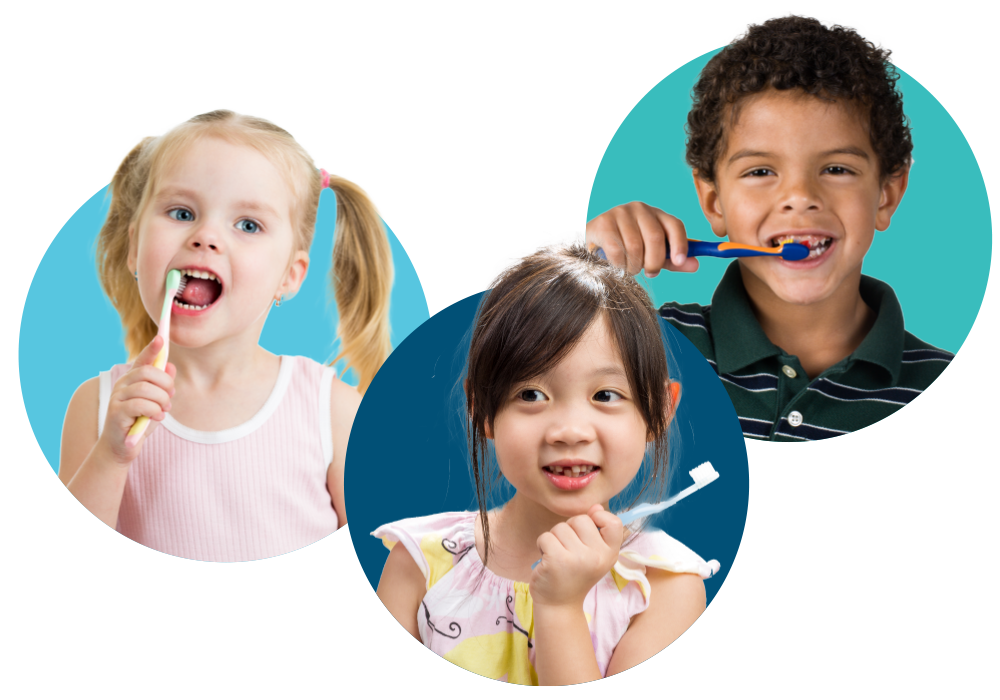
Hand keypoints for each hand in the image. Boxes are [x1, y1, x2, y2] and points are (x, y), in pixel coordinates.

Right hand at [98, 335, 175, 465]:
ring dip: (161, 401)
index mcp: (133, 379)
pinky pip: (141, 405)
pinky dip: (154, 411)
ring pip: (146, 389)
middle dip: (165, 384)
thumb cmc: (140, 422)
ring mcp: (117, 397)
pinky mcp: (116, 412)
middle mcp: (123, 384)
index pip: (143, 360)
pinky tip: (156, 417)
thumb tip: (170, 366)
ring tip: (162, 411)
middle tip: (169, 398)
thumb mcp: (157, 403)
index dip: (152, 348)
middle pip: (148, 372)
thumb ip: (163, 386)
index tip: (161, 337)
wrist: (122, 447)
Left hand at [530, 504, 623, 609]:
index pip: (614, 522)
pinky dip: (542, 545)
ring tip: (557, 556)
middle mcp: (597, 557)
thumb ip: (597, 530)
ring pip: (560, 527)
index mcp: (610, 554)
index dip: (599, 518)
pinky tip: (547, 560)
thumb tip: (596, 506)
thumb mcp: (594, 555)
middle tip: (568, 549)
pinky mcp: (557, 560)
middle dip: (569, 529)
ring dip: (554, 538)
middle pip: (580, 519)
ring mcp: (578, 559)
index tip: (589, 528)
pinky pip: (545, 536)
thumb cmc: (575, 574)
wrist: (559, 605)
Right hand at [585, 202, 699, 276]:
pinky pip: (617, 250)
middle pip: (655, 237)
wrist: (594, 242)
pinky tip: (618, 265)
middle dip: (654, 261)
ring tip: (630, 268)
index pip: (675, 225)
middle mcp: (640, 209)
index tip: (679, 262)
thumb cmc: (627, 248)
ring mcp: (620, 213)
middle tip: (651, 272)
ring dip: (634, 265)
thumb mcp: (653, 254)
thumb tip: (695, 265)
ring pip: (635, 246)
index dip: (680, 244)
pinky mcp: (603, 223)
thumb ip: (673, 260)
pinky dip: (620, 264)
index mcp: (656, 214)